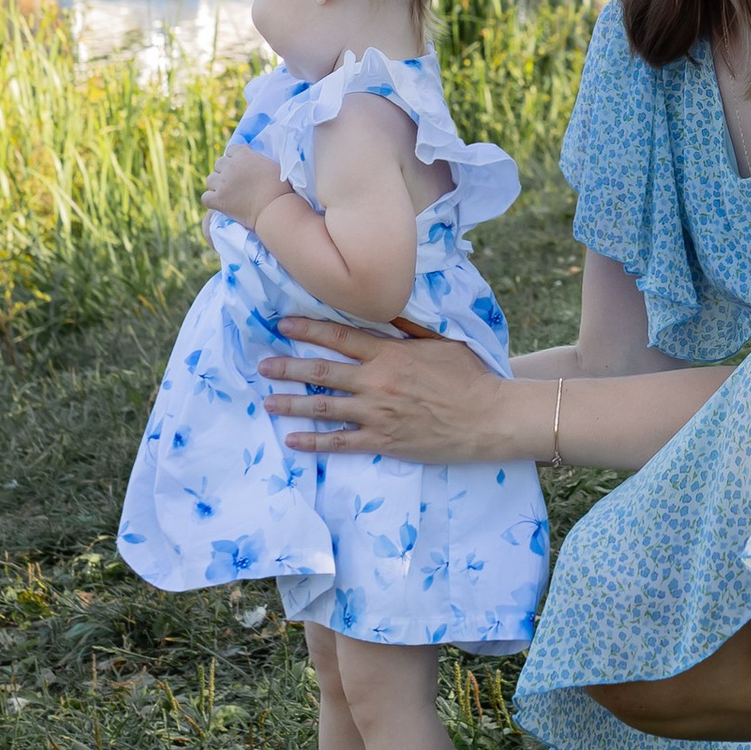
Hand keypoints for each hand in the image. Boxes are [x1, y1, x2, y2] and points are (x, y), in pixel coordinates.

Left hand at [204, 142, 288, 229]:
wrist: (275, 208)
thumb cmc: (279, 187)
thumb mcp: (270, 164)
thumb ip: (255, 158)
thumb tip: (247, 152)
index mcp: (244, 154)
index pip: (230, 150)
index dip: (235, 159)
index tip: (241, 169)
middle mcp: (230, 166)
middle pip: (218, 164)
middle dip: (225, 172)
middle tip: (235, 183)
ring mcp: (223, 183)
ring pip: (210, 180)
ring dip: (217, 185)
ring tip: (228, 194)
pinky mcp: (218, 200)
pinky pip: (206, 197)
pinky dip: (211, 200)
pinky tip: (220, 204)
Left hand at [259, 320, 515, 459]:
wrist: (488, 418)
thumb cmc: (469, 376)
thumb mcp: (441, 340)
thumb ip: (408, 326)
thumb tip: (383, 307)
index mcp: (390, 353)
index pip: (340, 337)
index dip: (308, 329)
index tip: (282, 325)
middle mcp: (377, 381)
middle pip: (323, 370)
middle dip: (288, 366)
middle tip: (263, 365)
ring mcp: (377, 413)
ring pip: (324, 406)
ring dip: (292, 403)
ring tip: (267, 400)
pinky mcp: (383, 440)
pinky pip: (341, 442)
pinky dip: (314, 442)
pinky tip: (292, 440)